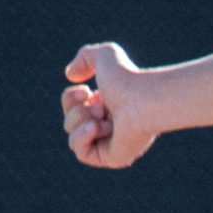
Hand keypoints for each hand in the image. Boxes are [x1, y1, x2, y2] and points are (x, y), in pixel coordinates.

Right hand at [62, 43, 159, 170]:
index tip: (85, 90)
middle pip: (70, 123)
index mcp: (107, 105)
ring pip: (73, 138)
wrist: (143, 99)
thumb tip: (71, 76)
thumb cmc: (128, 78)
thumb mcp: (104, 55)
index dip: (70, 98)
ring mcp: (112, 143)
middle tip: (99, 105)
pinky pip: (82, 154)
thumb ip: (86, 57)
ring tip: (101, 115)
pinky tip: (95, 127)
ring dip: (80, 122)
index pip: (72, 107)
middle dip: (77, 111)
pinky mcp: (113, 158)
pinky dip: (82, 138)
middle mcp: (109, 125)